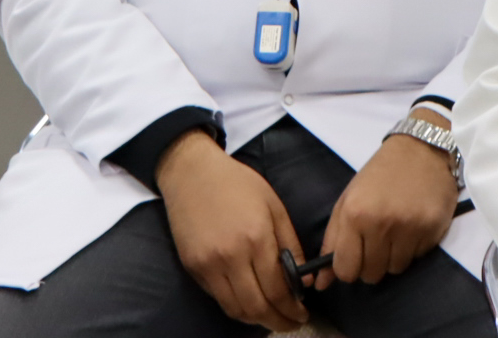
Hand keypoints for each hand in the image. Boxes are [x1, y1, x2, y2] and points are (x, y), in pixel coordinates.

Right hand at [154, 129, 309, 330]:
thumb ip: (291, 244)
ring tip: (273, 318)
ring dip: (257, 320)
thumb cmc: (238, 184)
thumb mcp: (274, 206)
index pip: (277, 289)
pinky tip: (251, 304)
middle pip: (257, 307)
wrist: (192, 174)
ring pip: (236, 309)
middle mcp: (231, 257)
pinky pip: (218, 298)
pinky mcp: (193, 269)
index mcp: (256, 238)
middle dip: (278, 321)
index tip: (302, 312)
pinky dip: (237, 308)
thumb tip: (305, 279)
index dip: (292, 308)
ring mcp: (209, 265)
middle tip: (292, 323)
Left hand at [318, 112, 457, 285]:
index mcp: (355, 214)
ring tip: (397, 231)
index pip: (346, 270)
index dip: (348, 268)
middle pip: (371, 275)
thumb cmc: (380, 174)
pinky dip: (414, 248)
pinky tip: (413, 225)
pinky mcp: (432, 229)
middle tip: (377, 241)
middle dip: (371, 263)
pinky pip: (418, 257)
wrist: (421, 148)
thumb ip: (333, 240)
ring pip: (395, 270)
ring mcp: (409, 228)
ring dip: (394, 256)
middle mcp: (381, 224)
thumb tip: (321, 283)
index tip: (354, 257)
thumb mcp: (348, 200)